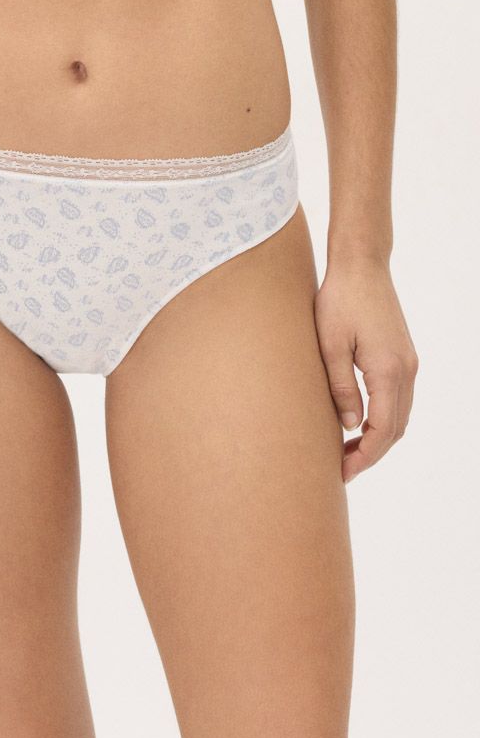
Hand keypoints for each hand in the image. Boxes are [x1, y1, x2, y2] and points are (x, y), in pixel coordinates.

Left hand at [314, 260, 418, 482]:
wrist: (361, 266)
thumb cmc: (339, 300)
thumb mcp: (329, 346)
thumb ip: (340, 388)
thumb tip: (349, 425)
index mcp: (389, 371)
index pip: (383, 430)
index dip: (364, 456)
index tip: (342, 472)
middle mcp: (406, 370)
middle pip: (396, 428)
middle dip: (371, 453)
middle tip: (342, 469)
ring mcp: (408, 363)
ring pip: (400, 415)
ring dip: (378, 437)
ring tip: (347, 451)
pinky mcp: (403, 356)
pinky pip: (399, 398)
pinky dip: (383, 418)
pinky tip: (359, 422)